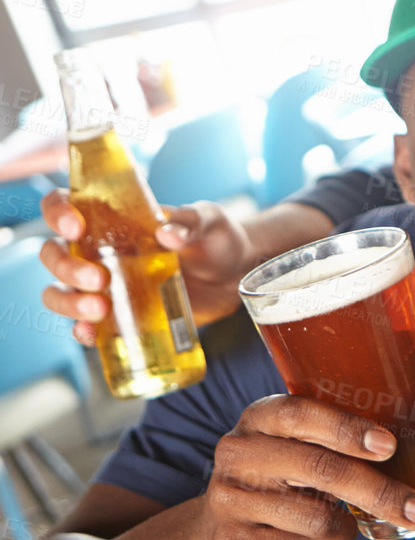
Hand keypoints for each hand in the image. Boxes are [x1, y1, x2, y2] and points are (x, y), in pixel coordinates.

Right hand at [41, 189, 257, 343]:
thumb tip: (167, 234)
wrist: (236, 278)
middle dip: (64, 268)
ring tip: (98, 310)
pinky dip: (81, 331)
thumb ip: (191, 222)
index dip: (57, 212)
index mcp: (112, 218)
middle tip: (98, 280)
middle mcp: (98, 250)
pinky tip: (91, 334)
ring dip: (68, 303)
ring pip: (60, 292)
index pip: (64, 205)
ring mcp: (105, 285)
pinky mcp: (118, 314)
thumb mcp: (209, 222)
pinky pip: (84, 325)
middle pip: (54, 254)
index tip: (74, 227)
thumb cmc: (217, 240)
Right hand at [195, 395, 414, 539]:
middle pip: (319, 469)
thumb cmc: (287, 475)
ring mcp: (230, 500)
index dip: (347, 428)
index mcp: (261, 417)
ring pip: (317, 519)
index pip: (300, 413)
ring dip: (347, 528)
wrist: (219, 537)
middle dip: (378, 491)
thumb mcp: (310, 439)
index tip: (389, 445)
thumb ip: (364, 411)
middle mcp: (239, 453)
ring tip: (344, 524)